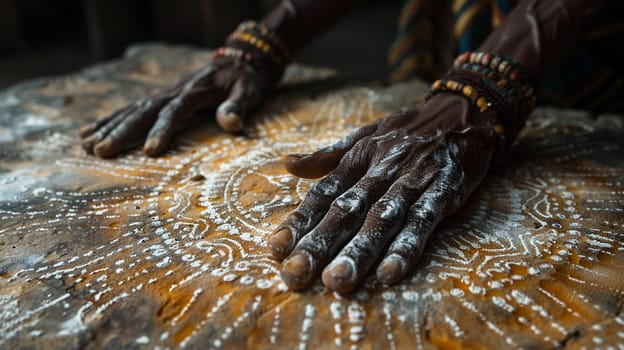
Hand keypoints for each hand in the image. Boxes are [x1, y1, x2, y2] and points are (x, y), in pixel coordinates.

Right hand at [79, 56, 266, 157]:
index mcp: (195, 93)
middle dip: (121, 132)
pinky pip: (129, 109)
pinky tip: (87, 132)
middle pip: (143, 111)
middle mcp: (173, 93)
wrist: (239, 62)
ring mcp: (163, 94)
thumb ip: (238, 107)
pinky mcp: (159, 98)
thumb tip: (231, 123)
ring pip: (130, 110)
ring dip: (108, 127)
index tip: (148, 151)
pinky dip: (108, 120)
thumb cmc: (245, 83)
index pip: (174, 112)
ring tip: (85, 145)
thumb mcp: (249, 93)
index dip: (161, 131)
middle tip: (101, 152)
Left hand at [268, 94, 499, 292]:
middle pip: (346, 211)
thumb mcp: (365, 136)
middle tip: (295, 275)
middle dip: (319, 244)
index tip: (275, 249)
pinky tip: (390, 273)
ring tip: (336, 282)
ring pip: (381, 219)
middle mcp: (381, 170)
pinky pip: (423, 221)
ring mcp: (413, 181)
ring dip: (358, 251)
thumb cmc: (408, 130)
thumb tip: (287, 165)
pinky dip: (407, 246)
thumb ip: (327, 156)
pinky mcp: (444, 191)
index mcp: (359, 159)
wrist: (465, 112)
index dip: (299, 221)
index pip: (323, 194)